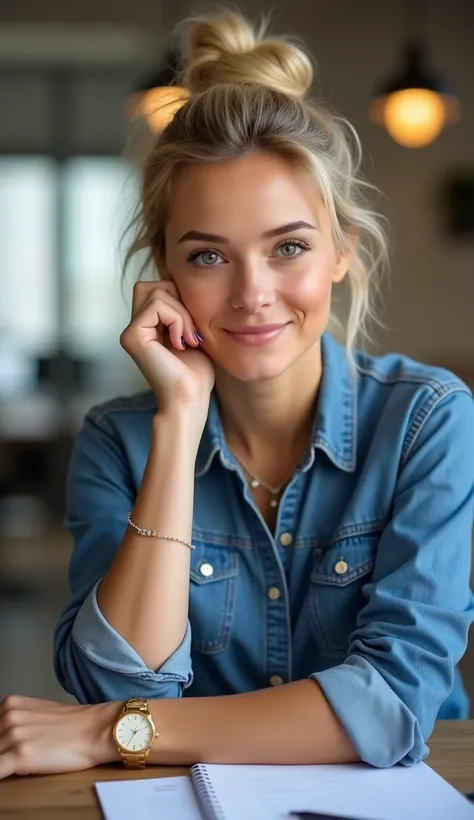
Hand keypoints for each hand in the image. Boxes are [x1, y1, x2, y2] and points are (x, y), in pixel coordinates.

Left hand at [0, 695, 118, 778]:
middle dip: (1, 752)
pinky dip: (1, 774)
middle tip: (16, 756)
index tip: (6, 749)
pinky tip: (11, 773)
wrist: (96, 729)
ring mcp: (14, 735)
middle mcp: (9, 716)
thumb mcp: (37, 714)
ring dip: (4, 763)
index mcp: (11, 704)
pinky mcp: (21, 755)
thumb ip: (16, 723)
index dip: (0, 743)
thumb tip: (4, 739)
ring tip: (21, 764)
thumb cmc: (73, 725)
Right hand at [120, 281, 214, 421]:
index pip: (159, 287)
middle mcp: (134, 327)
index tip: (194, 328)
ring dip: (182, 313)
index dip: (180, 298)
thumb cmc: (196, 373)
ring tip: (188, 339)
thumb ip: (182, 308)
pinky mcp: (131, 336)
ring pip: (157, 291)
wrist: (190, 399)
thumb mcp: (192, 331)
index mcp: (147, 326)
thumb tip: (178, 278)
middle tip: (191, 330)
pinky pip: (157, 305)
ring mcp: (130, 331)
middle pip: (153, 284)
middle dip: (179, 299)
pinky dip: (176, 320)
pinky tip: (181, 343)